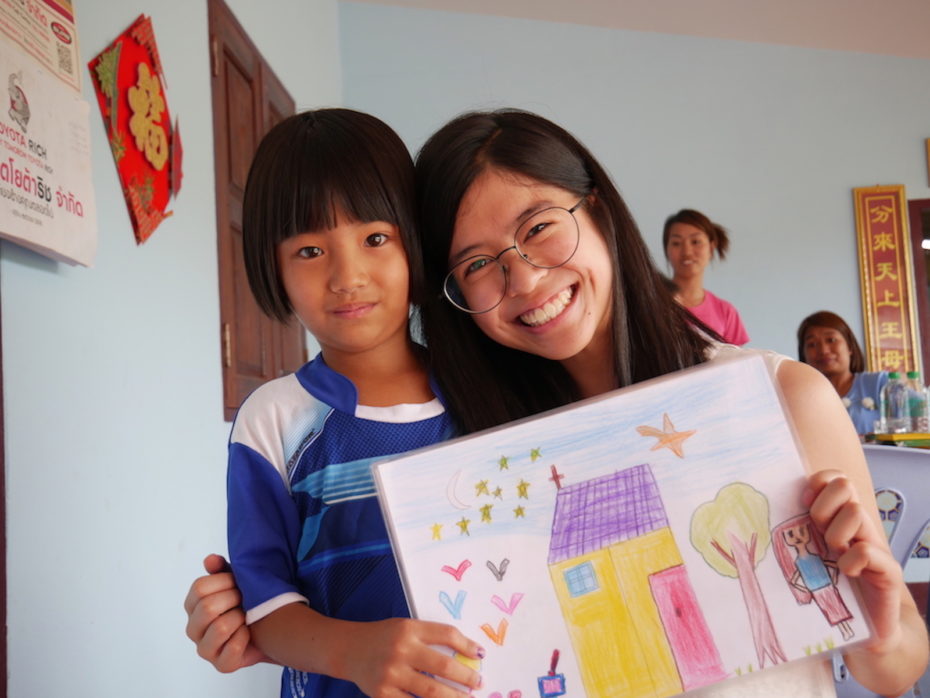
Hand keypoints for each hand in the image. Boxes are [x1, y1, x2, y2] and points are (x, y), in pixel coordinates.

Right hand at [183, 554, 269, 671]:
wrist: (270, 628)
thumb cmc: (247, 602)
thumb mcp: (236, 581)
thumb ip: (222, 570)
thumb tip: (210, 559)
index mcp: (193, 605)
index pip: (199, 588)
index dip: (224, 581)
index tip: (238, 581)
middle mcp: (193, 628)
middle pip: (207, 607)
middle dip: (233, 598)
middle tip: (246, 597)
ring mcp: (205, 649)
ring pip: (220, 627)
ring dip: (240, 618)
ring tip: (247, 615)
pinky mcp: (221, 665)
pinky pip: (233, 648)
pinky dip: (245, 636)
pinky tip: (249, 632)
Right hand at [343, 617, 483, 696]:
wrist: (349, 649)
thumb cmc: (384, 638)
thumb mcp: (405, 628)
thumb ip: (430, 638)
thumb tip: (465, 655)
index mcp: (409, 629)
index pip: (446, 634)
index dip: (467, 645)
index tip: (480, 654)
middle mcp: (401, 650)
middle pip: (443, 666)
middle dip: (466, 677)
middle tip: (479, 683)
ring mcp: (391, 674)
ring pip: (431, 691)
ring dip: (454, 697)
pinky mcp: (382, 694)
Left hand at [804, 470, 903, 653]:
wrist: (864, 634)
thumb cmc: (828, 592)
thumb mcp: (805, 558)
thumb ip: (791, 536)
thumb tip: (744, 521)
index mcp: (838, 519)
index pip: (835, 478)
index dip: (818, 482)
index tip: (802, 503)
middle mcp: (859, 527)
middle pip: (845, 486)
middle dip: (824, 506)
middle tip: (818, 532)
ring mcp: (876, 546)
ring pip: (856, 512)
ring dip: (836, 533)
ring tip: (832, 555)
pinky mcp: (888, 571)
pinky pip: (869, 550)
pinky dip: (853, 560)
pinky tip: (847, 573)